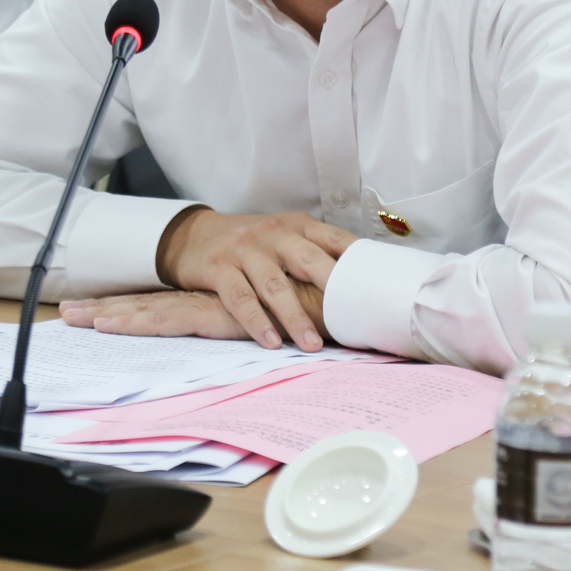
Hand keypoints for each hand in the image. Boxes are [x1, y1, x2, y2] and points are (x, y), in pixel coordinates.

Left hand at [60, 283, 329, 343]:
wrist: (336, 296)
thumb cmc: (314, 306)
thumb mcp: (279, 318)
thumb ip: (263, 320)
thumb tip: (259, 335)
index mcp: (217, 297)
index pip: (166, 300)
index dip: (132, 304)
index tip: (98, 307)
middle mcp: (207, 295)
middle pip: (148, 301)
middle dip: (107, 305)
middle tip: (67, 312)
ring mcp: (209, 302)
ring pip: (150, 308)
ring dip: (110, 312)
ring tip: (74, 317)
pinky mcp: (216, 313)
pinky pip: (168, 319)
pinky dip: (137, 322)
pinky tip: (111, 324)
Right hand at [154, 208, 356, 350]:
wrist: (193, 235)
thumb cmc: (251, 244)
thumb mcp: (283, 237)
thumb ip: (315, 252)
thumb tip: (360, 281)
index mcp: (296, 226)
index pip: (333, 238)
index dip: (356, 258)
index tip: (377, 281)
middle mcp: (273, 234)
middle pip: (307, 259)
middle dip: (331, 288)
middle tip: (352, 315)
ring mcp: (244, 250)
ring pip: (274, 285)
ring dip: (294, 316)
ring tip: (312, 344)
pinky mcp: (218, 268)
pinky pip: (240, 298)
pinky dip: (256, 321)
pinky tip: (271, 341)